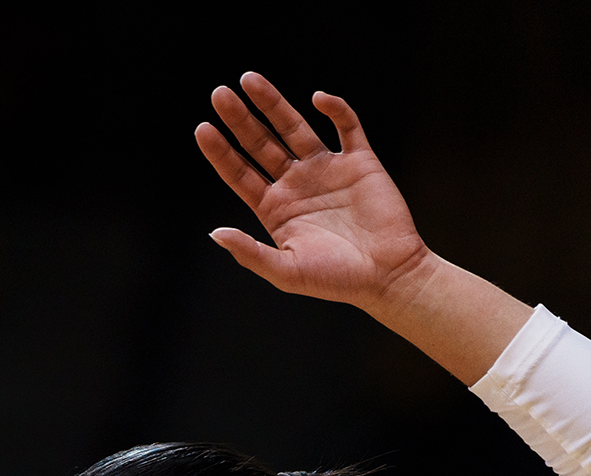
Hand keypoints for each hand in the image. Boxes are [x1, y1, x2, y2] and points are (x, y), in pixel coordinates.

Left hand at [195, 73, 432, 314]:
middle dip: (240, 119)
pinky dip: (335, 109)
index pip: (239, 173)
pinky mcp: (360, 162)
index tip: (202, 128)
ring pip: (294, 128)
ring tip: (250, 80)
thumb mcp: (285, 271)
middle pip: (260, 143)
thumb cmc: (336, 280)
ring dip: (273, 104)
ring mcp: (326, 170)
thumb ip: (249, 252)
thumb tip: (214, 233)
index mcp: (274, 208)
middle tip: (219, 93)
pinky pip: (346, 126)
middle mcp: (295, 184)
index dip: (220, 151)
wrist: (388, 275)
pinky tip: (317, 99)